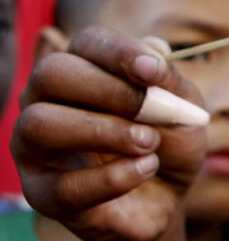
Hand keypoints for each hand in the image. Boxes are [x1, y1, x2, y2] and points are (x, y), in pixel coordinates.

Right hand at [12, 27, 206, 240]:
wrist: (167, 197)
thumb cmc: (168, 142)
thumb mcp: (183, 109)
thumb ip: (169, 81)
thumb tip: (154, 51)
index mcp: (82, 69)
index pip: (86, 43)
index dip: (119, 52)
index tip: (152, 70)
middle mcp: (46, 100)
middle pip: (51, 74)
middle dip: (109, 91)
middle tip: (151, 115)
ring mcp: (35, 146)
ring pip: (40, 124)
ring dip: (104, 132)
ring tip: (149, 144)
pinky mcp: (41, 192)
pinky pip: (63, 185)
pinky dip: (112, 178)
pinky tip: (144, 170)